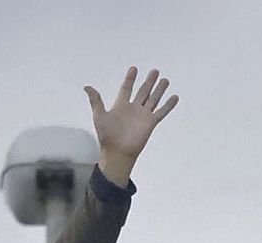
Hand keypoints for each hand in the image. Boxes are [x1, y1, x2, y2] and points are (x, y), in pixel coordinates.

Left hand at [84, 66, 178, 185]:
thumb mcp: (99, 116)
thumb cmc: (107, 137)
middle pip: (143, 92)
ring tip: (165, 80)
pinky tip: (175, 97)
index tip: (134, 69)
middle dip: (149, 82)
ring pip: (153, 99)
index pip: (126, 89)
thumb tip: (86, 87)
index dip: (130, 79)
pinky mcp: (150, 123)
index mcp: (121, 106)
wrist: (117, 153)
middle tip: (154, 71)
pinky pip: (161, 112)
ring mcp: (143, 116)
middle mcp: (133, 109)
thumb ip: (95, 101)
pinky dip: (168, 105)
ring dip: (159, 90)